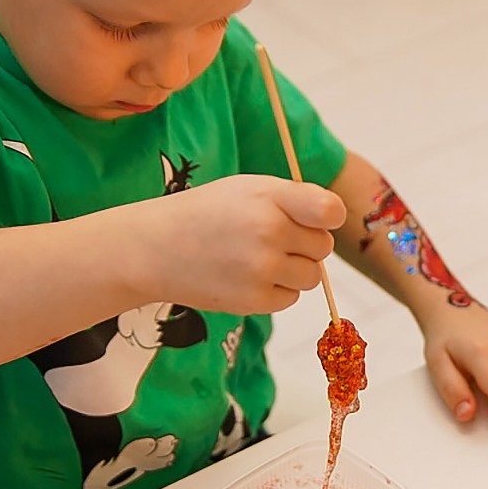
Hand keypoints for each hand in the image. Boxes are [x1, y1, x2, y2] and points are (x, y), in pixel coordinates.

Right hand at [125, 176, 345, 314]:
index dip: (327, 218)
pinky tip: (247, 276)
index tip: (316, 220)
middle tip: (272, 239)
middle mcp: (269, 232)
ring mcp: (261, 268)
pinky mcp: (254, 300)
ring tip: (259, 258)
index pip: (329, 211)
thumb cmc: (207, 213)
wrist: (154, 248)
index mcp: (270, 197)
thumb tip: (333, 222)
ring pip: (311, 277)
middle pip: (322, 247)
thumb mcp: (247, 188)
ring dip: (294, 270)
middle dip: (305, 245)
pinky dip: (276, 291)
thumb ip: (292, 200)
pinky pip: (290, 298)